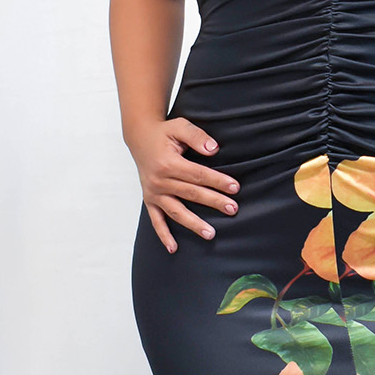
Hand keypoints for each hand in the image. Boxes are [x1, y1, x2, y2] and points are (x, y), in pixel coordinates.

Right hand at [129, 117, 239, 252]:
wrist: (140, 137)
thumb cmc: (163, 133)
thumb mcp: (180, 126)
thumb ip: (197, 136)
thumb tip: (214, 149)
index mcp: (168, 163)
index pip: (197, 174)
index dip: (217, 181)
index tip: (235, 187)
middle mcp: (159, 180)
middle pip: (191, 194)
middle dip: (213, 201)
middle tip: (233, 209)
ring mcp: (153, 193)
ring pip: (176, 211)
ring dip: (194, 223)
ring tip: (211, 234)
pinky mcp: (149, 200)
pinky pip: (156, 220)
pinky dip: (163, 235)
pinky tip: (174, 248)